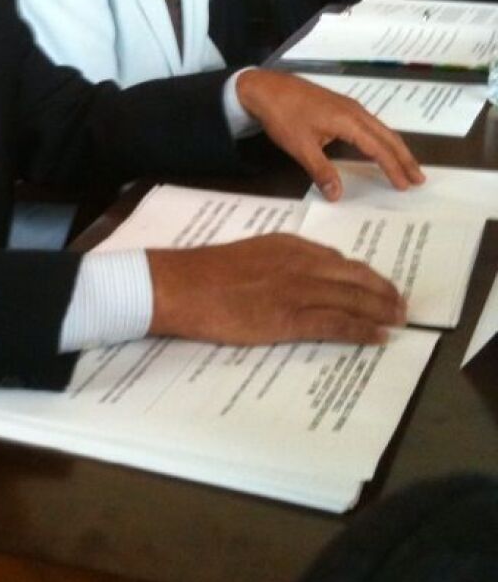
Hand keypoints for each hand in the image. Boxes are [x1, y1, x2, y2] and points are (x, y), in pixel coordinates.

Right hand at [148, 235, 405, 346]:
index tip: (377, 284)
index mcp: (288, 245)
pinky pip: (338, 323)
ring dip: (382, 310)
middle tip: (401, 303)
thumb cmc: (205, 273)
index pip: (337, 260)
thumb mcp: (248, 254)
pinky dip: (363, 329)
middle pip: (355, 276)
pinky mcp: (290, 318)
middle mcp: (301, 263)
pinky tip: (378, 336)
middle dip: (383, 290)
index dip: (363, 274)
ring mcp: (298, 290)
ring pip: (354, 299)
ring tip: (399, 319)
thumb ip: (276, 262)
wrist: (182, 285)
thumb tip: (292, 278)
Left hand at [235, 70, 423, 199]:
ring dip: (395, 148)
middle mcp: (355, 112)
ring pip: (380, 129)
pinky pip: (370, 125)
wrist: (265, 87)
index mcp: (349, 121)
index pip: (379, 148)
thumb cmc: (283, 116)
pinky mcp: (341, 106)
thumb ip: (321, 171)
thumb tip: (337, 195)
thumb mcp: (300, 147)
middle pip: (388, 136)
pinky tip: (380, 148)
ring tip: (406, 167)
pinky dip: (381, 139)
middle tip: (419, 178)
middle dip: (404, 158)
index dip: (393, 168)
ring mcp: (349, 107)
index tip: (406, 185)